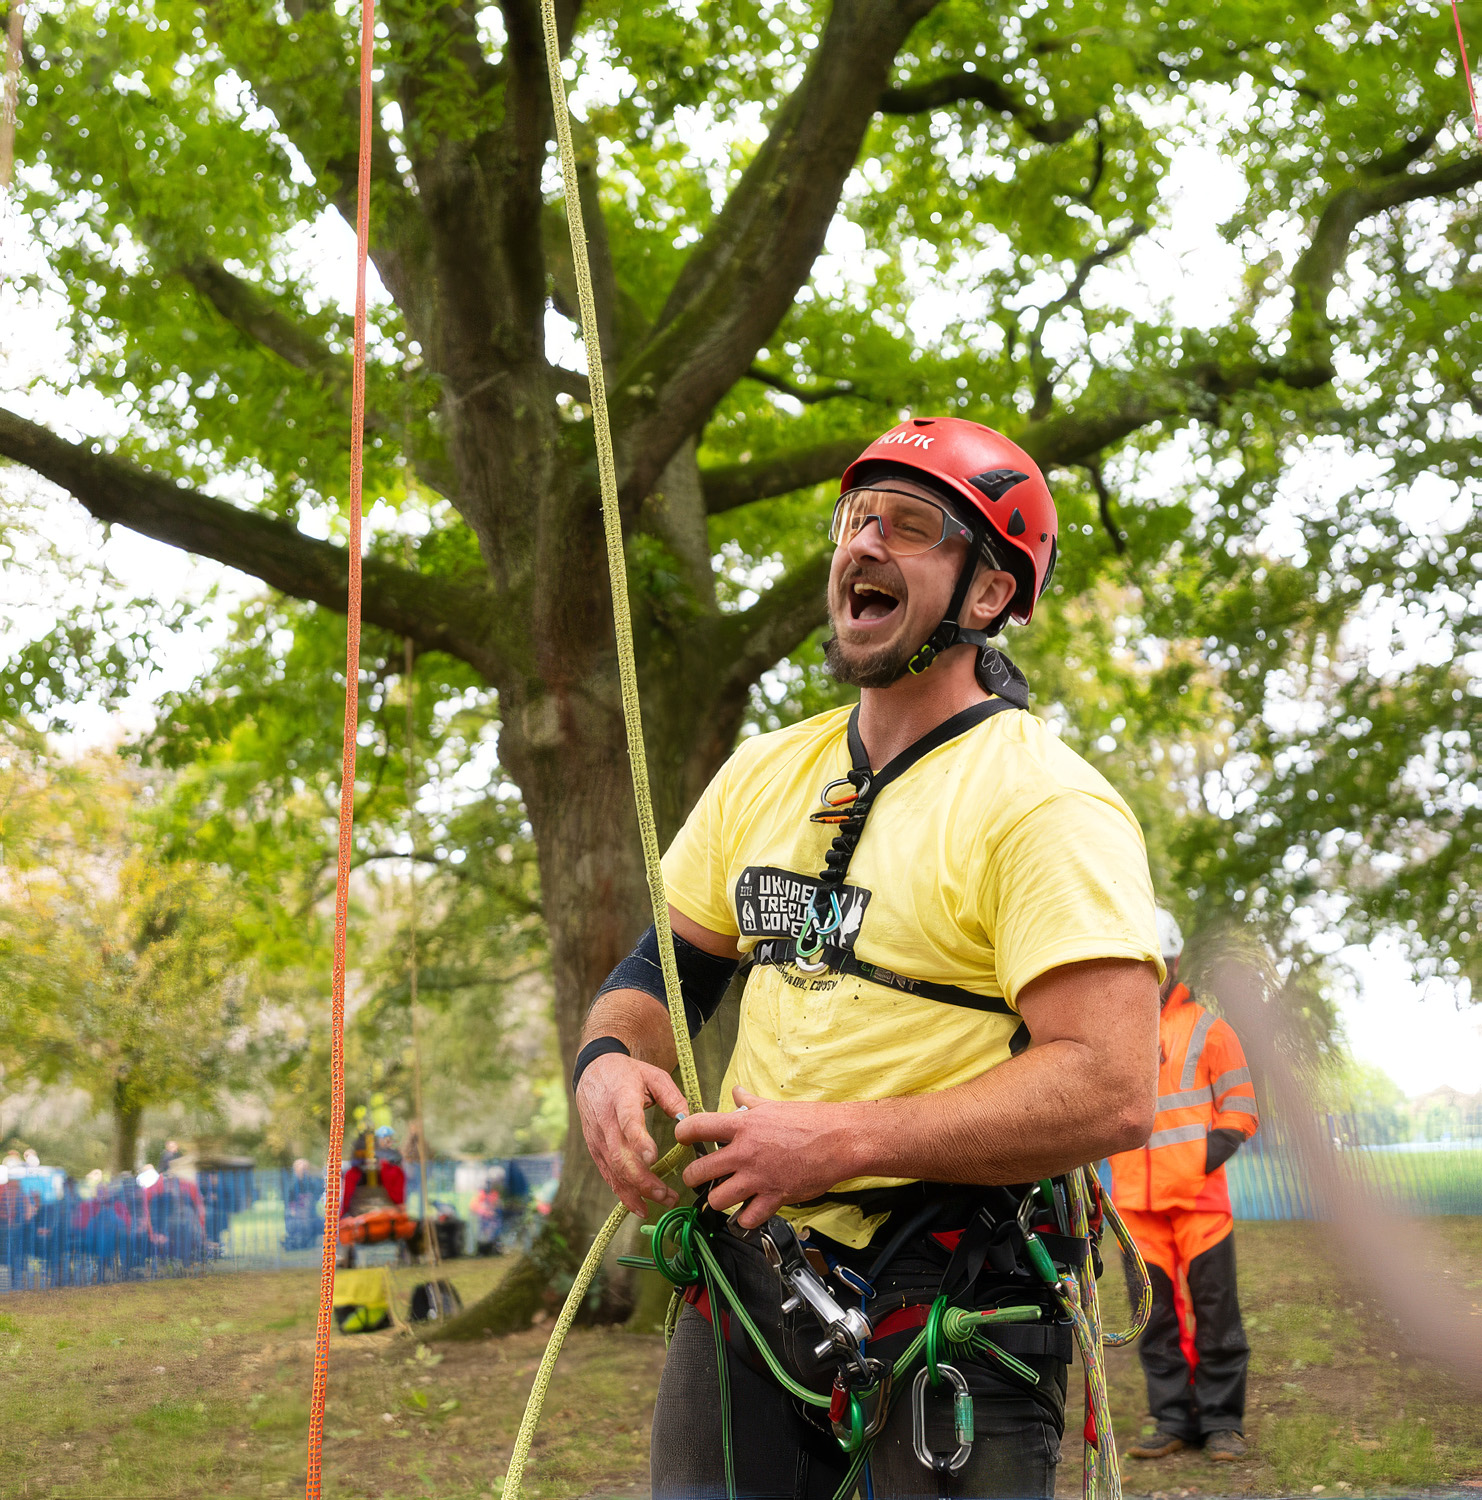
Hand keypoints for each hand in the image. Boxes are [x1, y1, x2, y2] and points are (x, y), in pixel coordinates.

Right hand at [576, 1052, 689, 1216]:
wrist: (592, 1073)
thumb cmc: (627, 1075)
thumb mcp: (652, 1074)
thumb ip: (672, 1096)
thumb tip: (687, 1121)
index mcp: (621, 1099)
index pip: (628, 1122)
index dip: (638, 1141)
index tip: (653, 1158)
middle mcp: (606, 1122)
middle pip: (620, 1156)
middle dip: (643, 1180)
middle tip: (668, 1195)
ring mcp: (598, 1139)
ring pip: (613, 1171)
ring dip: (636, 1192)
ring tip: (661, 1202)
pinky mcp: (595, 1150)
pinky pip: (607, 1175)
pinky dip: (622, 1193)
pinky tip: (640, 1205)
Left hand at [675, 1087, 862, 1229]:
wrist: (840, 1141)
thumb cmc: (810, 1121)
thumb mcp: (774, 1106)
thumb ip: (750, 1103)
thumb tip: (738, 1092)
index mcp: (742, 1126)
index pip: (696, 1127)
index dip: (682, 1135)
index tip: (683, 1140)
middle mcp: (745, 1152)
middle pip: (698, 1172)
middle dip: (693, 1177)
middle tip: (700, 1177)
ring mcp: (758, 1178)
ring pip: (717, 1200)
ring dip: (718, 1200)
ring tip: (724, 1195)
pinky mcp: (774, 1198)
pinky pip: (747, 1218)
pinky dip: (745, 1218)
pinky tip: (749, 1209)